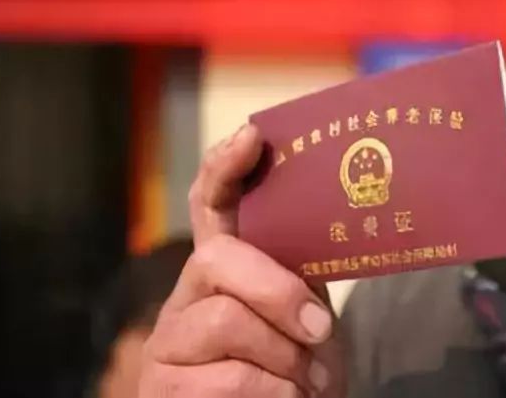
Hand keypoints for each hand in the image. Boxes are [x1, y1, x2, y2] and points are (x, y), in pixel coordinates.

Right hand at [140, 124, 346, 396]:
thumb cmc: (299, 367)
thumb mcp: (306, 310)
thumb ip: (302, 266)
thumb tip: (342, 201)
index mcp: (224, 268)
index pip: (211, 203)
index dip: (226, 166)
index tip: (253, 134)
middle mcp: (186, 295)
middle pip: (219, 260)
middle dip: (278, 292)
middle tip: (320, 328)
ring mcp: (169, 342)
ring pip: (226, 321)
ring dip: (286, 358)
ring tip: (308, 381)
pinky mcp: (163, 388)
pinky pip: (229, 380)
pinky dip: (277, 395)